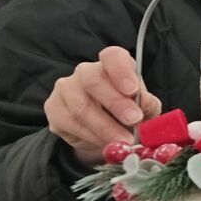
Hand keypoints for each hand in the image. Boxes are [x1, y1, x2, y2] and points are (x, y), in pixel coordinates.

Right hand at [44, 46, 161, 164]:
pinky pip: (70, 123)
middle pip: (93, 80)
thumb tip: (143, 103)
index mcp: (111, 65)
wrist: (103, 136)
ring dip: (105, 126)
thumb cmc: (127, 114)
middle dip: (116, 103)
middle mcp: (86, 71)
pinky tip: (106, 143)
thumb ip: (146, 104)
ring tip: (124, 140)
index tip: (133, 90)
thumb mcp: (145, 109)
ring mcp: (66, 88)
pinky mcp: (53, 108)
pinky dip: (92, 136)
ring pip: (81, 106)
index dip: (122, 71)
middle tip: (134, 120)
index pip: (112, 56)